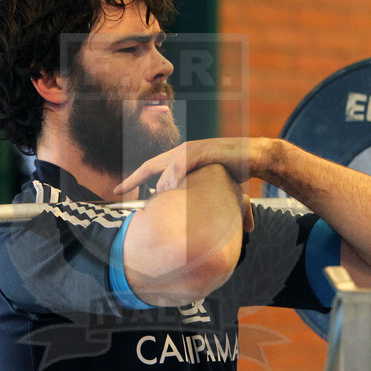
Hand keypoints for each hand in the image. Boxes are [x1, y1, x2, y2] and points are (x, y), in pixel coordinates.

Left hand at [114, 138, 269, 194]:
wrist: (254, 157)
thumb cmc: (233, 172)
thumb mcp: (210, 186)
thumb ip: (196, 197)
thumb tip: (188, 220)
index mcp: (180, 159)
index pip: (151, 169)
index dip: (134, 180)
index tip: (116, 191)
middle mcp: (181, 152)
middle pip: (149, 166)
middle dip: (133, 180)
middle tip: (118, 192)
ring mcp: (189, 150)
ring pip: (164, 169)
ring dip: (161, 188)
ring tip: (161, 202)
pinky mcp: (200, 151)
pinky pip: (180, 165)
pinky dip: (173, 177)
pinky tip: (171, 190)